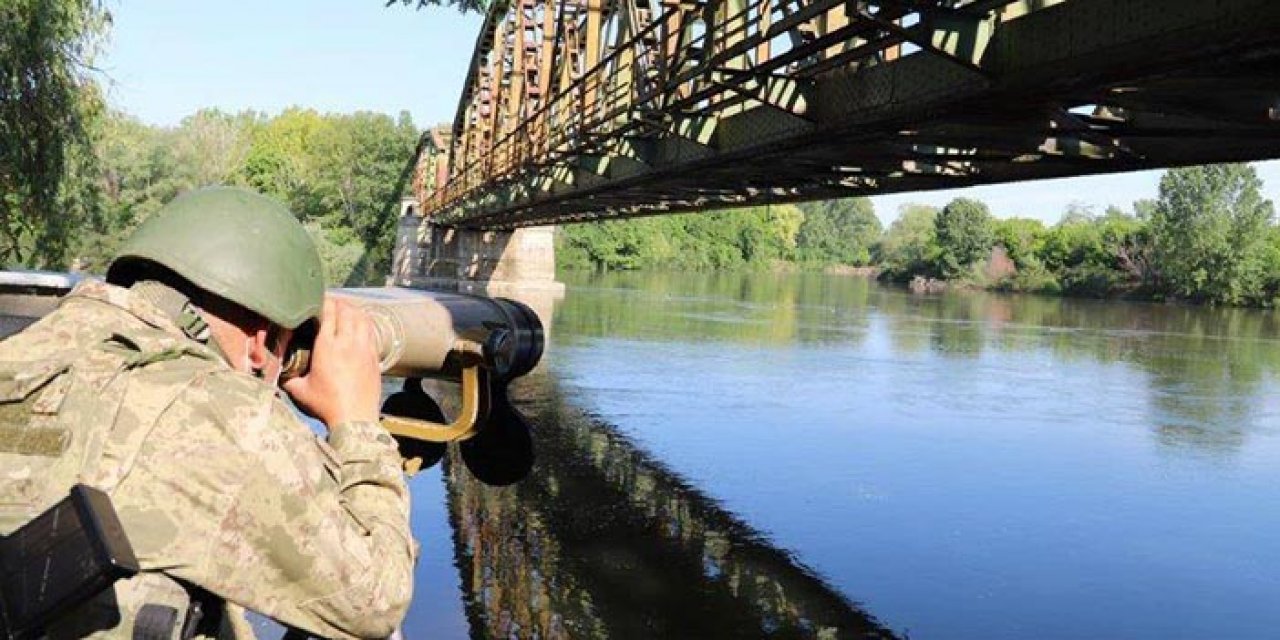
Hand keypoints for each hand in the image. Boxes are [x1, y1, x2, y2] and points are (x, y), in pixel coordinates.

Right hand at [283, 297, 381, 426]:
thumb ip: (288, 377)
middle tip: (330, 302)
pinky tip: (359, 326)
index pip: (328, 313)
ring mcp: (364, 349)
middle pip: (347, 310)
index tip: (317, 300)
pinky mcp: (374, 357)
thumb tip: (278, 371)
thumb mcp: (300, 391)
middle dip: (338, 303)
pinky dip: (364, 323)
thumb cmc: (327, 405)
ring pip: (362, 318)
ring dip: (353, 310)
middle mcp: (348, 343)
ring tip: (345, 310)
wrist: (355, 419)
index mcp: (328, 347)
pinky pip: (371, 331)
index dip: (323, 302)